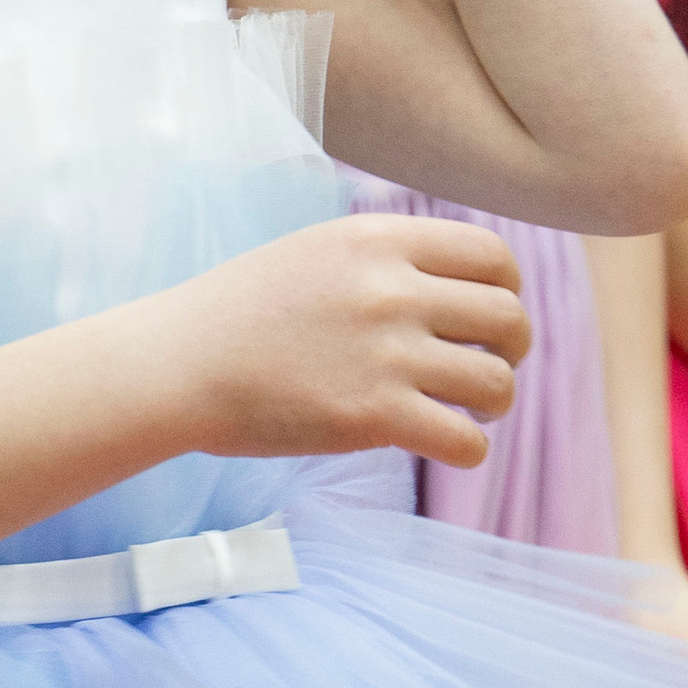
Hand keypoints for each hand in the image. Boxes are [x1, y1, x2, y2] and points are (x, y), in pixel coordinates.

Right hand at [174, 212, 529, 470]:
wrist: (177, 365)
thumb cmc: (240, 314)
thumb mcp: (316, 250)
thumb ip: (386, 258)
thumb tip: (459, 281)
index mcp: (377, 240)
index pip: (492, 256)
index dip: (506, 291)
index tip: (488, 318)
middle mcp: (390, 289)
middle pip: (507, 317)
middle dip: (511, 349)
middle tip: (485, 368)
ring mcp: (385, 353)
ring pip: (497, 382)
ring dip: (493, 402)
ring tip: (466, 410)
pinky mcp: (373, 416)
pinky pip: (465, 440)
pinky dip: (467, 448)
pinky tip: (443, 443)